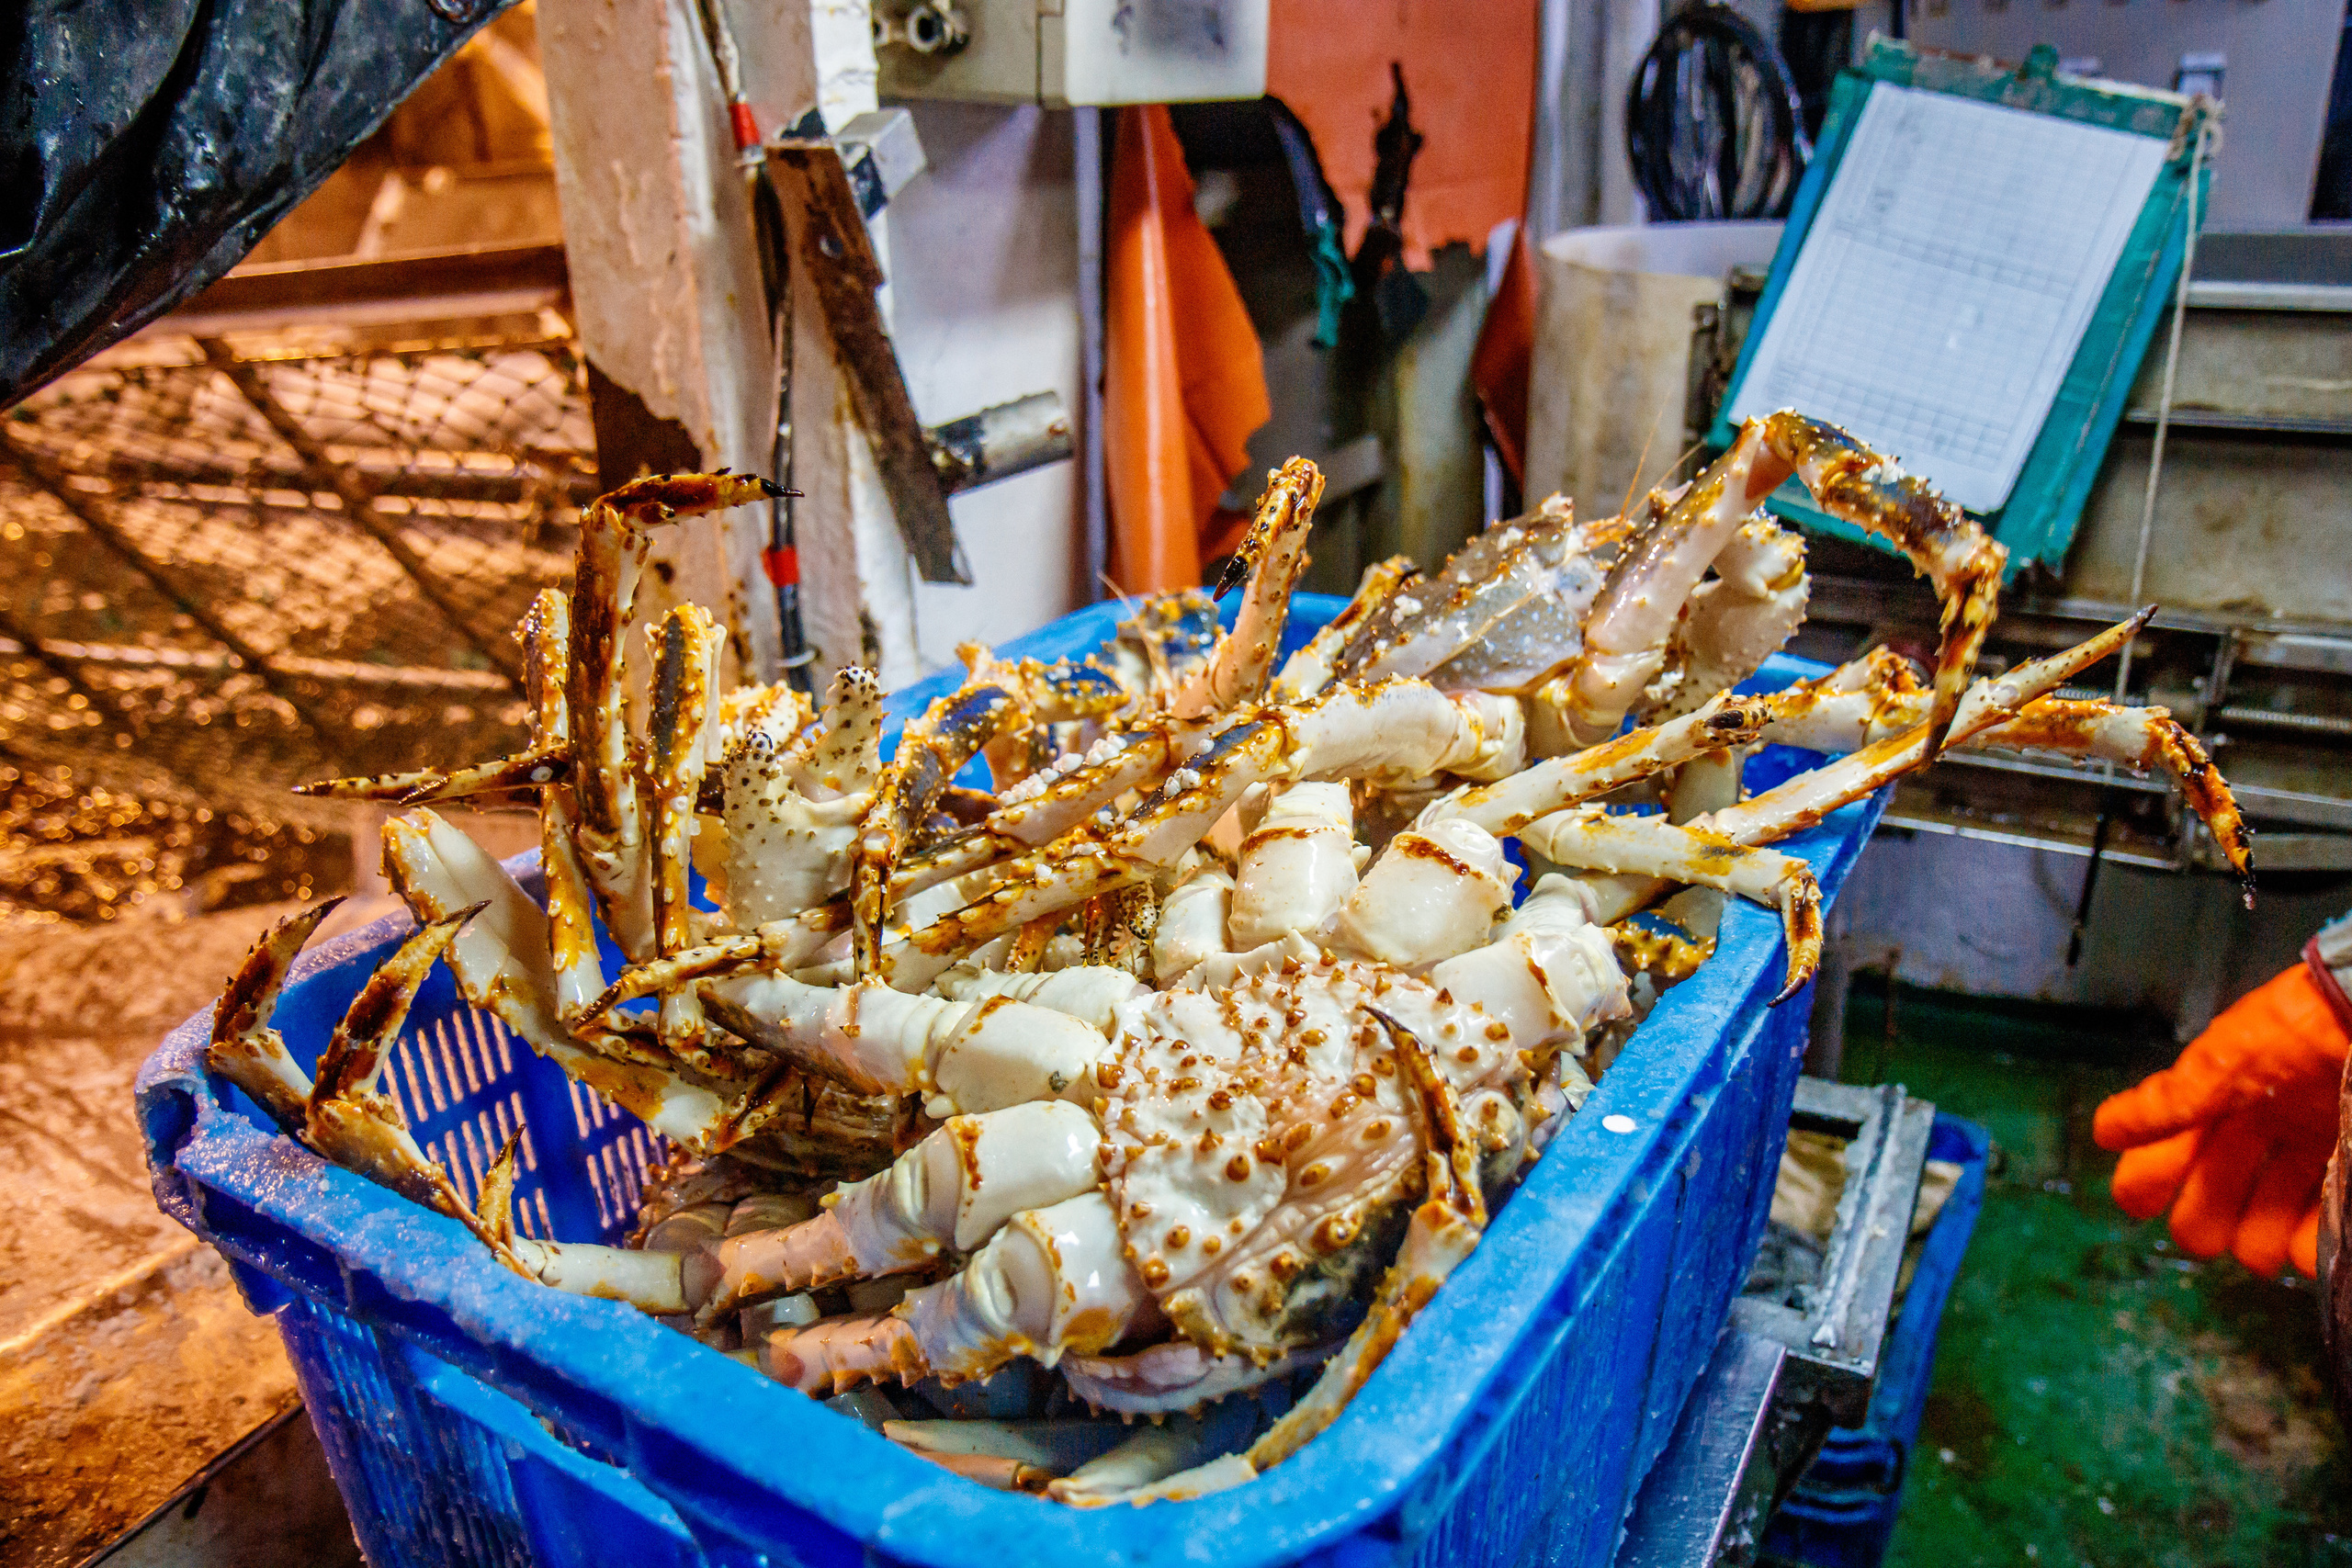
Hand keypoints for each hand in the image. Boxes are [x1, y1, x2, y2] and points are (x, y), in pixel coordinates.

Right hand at [2094, 959, 2348, 1277]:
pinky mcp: (2346, 1170)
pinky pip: (2320, 1231)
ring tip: (2260, 1250)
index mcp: (2222, 1099)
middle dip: (2201, 1222)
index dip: (2145, 1179)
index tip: (2138, 1205)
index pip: (2169, 1150)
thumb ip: (2168, 1102)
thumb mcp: (2223, 1063)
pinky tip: (2300, 1250)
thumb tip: (2104, 1133)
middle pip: (2214, 1196)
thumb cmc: (2296, 1032)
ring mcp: (2310, 1154)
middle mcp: (2262, 1131)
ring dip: (2255, 1244)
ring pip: (2266, 1222)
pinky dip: (2307, 1249)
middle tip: (2207, 1235)